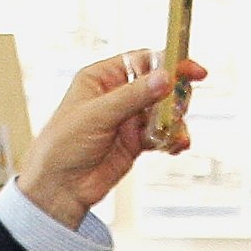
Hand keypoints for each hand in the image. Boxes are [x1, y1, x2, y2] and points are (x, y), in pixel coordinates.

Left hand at [15, 49, 209, 227]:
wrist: (59, 189)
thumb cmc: (63, 145)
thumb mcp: (97, 115)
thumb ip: (133, 96)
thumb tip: (165, 78)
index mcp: (101, 78)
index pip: (142, 61)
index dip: (168, 62)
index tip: (192, 71)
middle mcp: (116, 95)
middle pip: (158, 84)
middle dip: (174, 95)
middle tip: (181, 108)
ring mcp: (127, 119)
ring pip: (164, 111)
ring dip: (175, 121)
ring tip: (175, 134)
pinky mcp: (135, 142)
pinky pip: (162, 134)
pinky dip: (173, 139)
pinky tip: (175, 146)